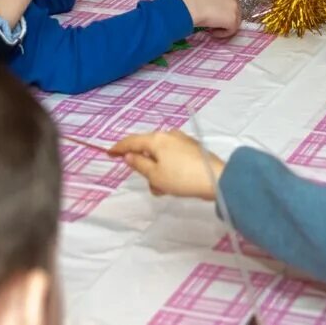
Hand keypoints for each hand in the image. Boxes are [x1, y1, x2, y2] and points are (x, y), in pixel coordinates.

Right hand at [108, 130, 222, 199]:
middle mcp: (169, 135)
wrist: (216, 179)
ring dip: (158, 172)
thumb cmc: (181, 178)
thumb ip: (139, 164)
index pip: (132, 141)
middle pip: (148, 149)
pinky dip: (169, 169)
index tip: (109, 153)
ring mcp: (182, 140)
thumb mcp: (155, 175)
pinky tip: (175, 183)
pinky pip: (172, 157)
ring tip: (165, 189)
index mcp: (157, 139)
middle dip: (146, 167)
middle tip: (152, 184)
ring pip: (160, 156)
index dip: (119, 148)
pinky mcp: (192, 148)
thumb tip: (129, 155)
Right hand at [174, 0, 239, 37]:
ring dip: (224, 26)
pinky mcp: (233, 19)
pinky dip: (222, 33)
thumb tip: (207, 8)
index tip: (212, 15)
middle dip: (225, 18)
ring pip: (234, 21)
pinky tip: (212, 32)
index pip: (228, 0)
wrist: (190, 5)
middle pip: (234, 10)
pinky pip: (231, 30)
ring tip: (211, 29)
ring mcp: (235, 7)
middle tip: (213, 23)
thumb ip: (210, 0)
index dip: (222, 9)